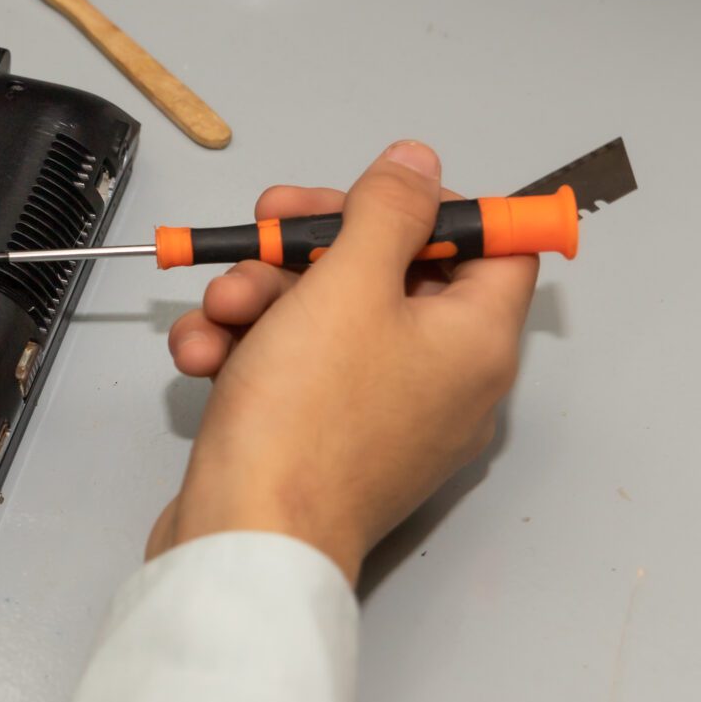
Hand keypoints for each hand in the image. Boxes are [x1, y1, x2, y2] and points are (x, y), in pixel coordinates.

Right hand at [149, 141, 538, 586]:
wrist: (245, 537)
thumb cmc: (305, 425)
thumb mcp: (346, 284)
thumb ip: (387, 212)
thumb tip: (418, 165)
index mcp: (476, 341)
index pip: (495, 247)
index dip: (435, 208)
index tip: (371, 196)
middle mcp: (444, 380)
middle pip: (393, 273)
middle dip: (312, 247)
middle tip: (267, 231)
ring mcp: (385, 414)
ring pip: (329, 317)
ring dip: (263, 295)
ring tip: (221, 308)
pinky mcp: (326, 440)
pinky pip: (296, 368)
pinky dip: (248, 349)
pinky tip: (205, 351)